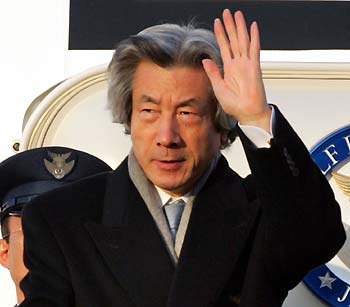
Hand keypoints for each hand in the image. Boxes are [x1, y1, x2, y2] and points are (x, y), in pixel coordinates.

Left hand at [202, 9, 270, 131]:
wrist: (246, 113)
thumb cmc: (234, 104)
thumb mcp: (218, 88)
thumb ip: (213, 72)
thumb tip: (205, 59)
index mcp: (229, 69)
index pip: (224, 47)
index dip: (221, 35)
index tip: (217, 22)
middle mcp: (238, 64)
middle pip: (233, 40)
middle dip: (230, 26)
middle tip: (227, 12)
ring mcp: (247, 64)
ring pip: (243, 41)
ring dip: (239, 27)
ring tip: (237, 14)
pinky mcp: (254, 67)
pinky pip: (254, 49)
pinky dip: (254, 37)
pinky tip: (252, 26)